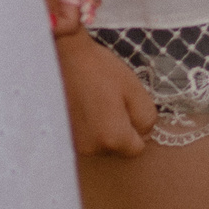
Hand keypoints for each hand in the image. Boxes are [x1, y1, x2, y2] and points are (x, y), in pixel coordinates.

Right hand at [54, 34, 155, 156]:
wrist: (62, 58)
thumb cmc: (99, 70)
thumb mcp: (134, 89)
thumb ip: (146, 117)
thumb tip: (145, 132)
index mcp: (112, 138)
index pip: (137, 149)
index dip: (137, 127)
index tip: (129, 107)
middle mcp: (91, 149)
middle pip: (118, 148)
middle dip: (120, 129)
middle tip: (111, 101)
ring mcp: (74, 145)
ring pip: (101, 144)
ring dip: (103, 129)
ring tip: (95, 101)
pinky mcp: (62, 138)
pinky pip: (85, 138)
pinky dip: (87, 127)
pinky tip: (82, 106)